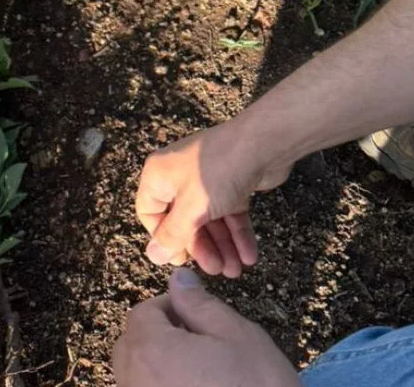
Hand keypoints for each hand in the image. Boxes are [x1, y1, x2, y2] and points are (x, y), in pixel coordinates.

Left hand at [113, 268, 299, 386]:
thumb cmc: (257, 385)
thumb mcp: (236, 335)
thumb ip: (200, 304)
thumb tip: (178, 279)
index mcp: (151, 350)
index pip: (142, 314)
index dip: (168, 306)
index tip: (195, 313)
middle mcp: (135, 380)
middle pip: (131, 345)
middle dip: (157, 334)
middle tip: (197, 339)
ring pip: (135, 373)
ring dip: (156, 362)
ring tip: (198, 366)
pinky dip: (160, 384)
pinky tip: (194, 386)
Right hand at [135, 122, 291, 274]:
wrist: (263, 144)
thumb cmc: (218, 171)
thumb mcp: (191, 208)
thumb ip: (173, 234)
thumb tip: (153, 255)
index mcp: (159, 176)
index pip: (149, 213)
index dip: (163, 238)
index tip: (181, 259)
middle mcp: (179, 176)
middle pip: (183, 221)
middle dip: (202, 247)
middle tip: (216, 269)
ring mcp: (206, 180)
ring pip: (209, 220)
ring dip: (222, 246)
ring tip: (236, 269)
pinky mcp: (232, 184)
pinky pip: (229, 214)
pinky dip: (237, 234)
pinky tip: (249, 255)